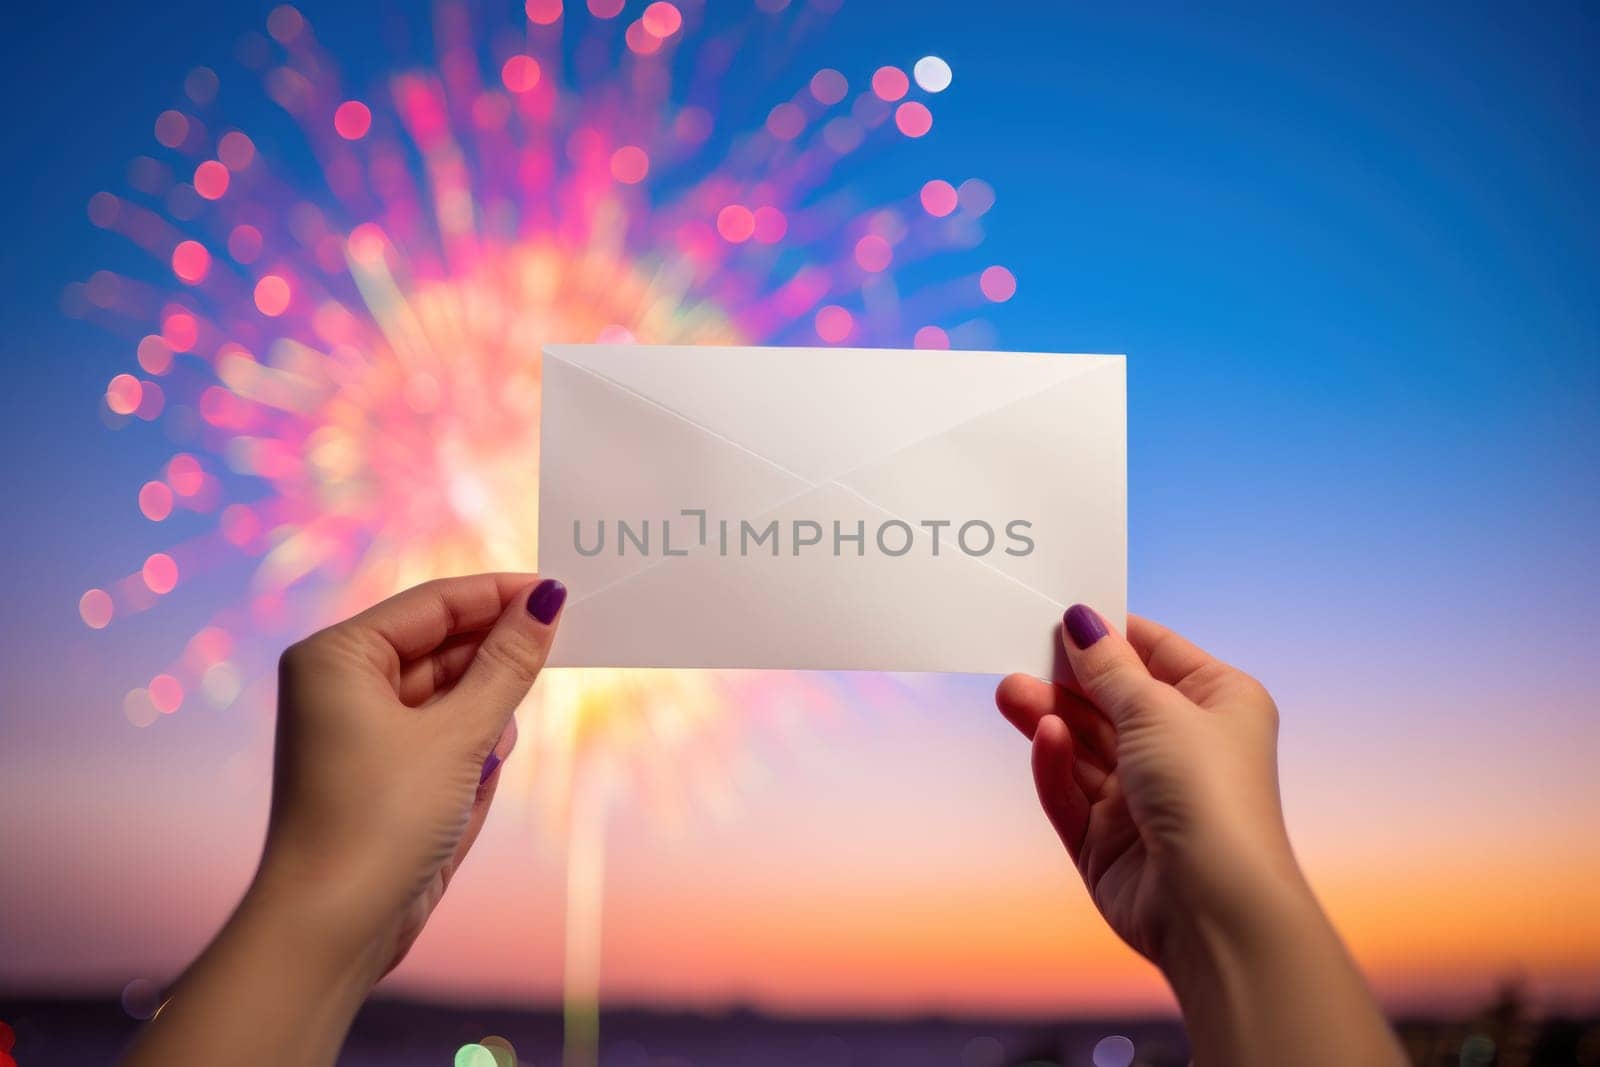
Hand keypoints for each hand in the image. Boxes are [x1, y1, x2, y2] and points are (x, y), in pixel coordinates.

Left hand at [259, 573, 567, 975]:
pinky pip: (444, 741)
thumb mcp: (458, 736)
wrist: (333, 928)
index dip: (499, 595)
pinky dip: (469, 757)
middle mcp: (343, 686)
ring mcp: (361, 731)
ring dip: (481, 725)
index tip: (560, 592)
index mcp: (339, 656)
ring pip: (451, 698)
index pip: (434, 604)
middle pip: (444, 647)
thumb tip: (546, 603)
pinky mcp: (383, 774)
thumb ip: (507, 665)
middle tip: (551, 664)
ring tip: (478, 766)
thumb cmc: (378, 821)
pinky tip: (469, 790)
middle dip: (493, 668)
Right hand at [996, 605, 1403, 1065]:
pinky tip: (1045, 738)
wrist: (1214, 908)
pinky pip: (1072, 793)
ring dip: (1050, 718)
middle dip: (1066, 680)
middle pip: (1110, 701)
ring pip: (1084, 747)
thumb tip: (1082, 621)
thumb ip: (1109, 668)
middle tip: (1019, 656)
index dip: (1108, 635)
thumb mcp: (1157, 710)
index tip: (1057, 615)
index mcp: (1218, 705)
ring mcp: (1143, 797)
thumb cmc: (1209, 796)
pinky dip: (1057, 766)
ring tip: (1010, 693)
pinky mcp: (1108, 840)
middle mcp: (1183, 748)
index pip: (1154, 653)